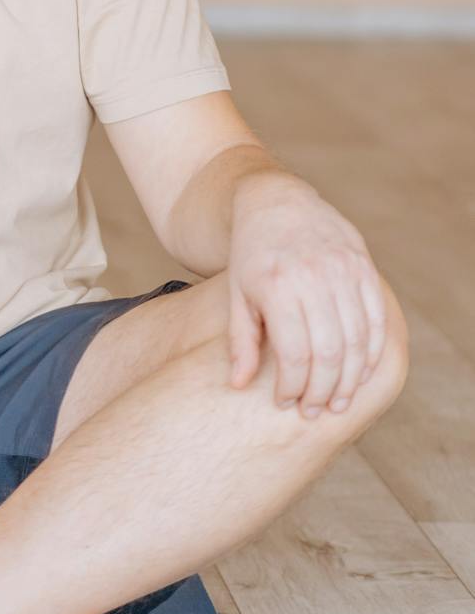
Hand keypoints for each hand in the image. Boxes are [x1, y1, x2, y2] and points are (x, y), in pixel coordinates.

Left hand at [226, 184, 389, 418]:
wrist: (276, 202)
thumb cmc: (251, 255)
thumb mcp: (237, 295)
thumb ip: (240, 342)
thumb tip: (238, 386)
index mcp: (278, 286)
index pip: (295, 353)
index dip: (294, 386)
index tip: (286, 403)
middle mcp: (314, 276)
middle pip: (330, 352)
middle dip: (323, 390)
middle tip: (315, 412)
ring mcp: (344, 269)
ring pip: (357, 339)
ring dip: (350, 378)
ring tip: (338, 401)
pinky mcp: (363, 266)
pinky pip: (377, 318)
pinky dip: (372, 350)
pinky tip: (361, 373)